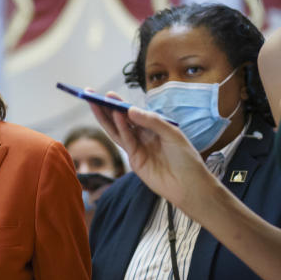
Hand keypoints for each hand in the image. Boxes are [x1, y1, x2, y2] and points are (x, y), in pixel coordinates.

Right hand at [88, 95, 214, 213]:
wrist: (189, 185)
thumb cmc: (186, 159)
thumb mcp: (172, 135)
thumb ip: (152, 121)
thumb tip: (131, 110)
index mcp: (153, 127)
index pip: (133, 113)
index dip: (119, 103)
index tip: (107, 94)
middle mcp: (143, 136)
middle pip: (120, 120)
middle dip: (105, 109)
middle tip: (90, 96)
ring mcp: (137, 149)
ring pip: (117, 130)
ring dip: (106, 117)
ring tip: (95, 104)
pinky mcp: (134, 160)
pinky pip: (126, 141)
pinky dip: (121, 128)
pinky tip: (116, 116)